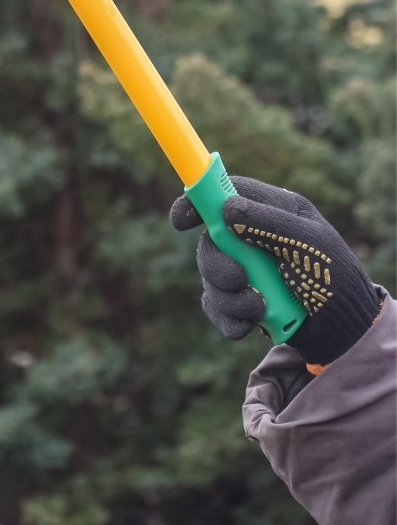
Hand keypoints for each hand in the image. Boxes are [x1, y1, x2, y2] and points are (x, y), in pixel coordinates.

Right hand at [170, 177, 381, 367]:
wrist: (343, 329)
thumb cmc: (333, 277)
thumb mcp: (309, 243)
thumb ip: (268, 223)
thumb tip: (225, 209)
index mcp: (268, 211)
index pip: (222, 194)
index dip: (196, 202)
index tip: (181, 220)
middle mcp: (250, 238)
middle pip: (208, 241)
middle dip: (216, 264)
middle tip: (238, 279)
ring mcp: (243, 270)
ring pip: (209, 278)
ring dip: (229, 297)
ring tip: (258, 309)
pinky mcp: (238, 301)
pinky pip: (216, 308)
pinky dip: (229, 319)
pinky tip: (248, 326)